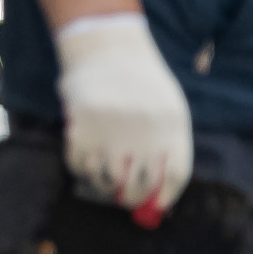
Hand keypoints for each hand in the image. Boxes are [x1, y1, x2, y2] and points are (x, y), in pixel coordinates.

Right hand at [54, 13, 192, 224]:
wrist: (107, 47)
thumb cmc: (140, 81)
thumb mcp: (167, 107)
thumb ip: (166, 145)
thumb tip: (157, 193)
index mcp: (171, 125)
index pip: (173, 177)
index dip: (163, 198)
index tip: (155, 206)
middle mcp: (143, 130)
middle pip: (137, 185)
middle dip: (130, 199)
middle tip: (123, 198)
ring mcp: (111, 129)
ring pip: (106, 180)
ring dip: (104, 186)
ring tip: (103, 178)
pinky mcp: (81, 126)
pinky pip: (79, 165)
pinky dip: (81, 170)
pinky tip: (86, 160)